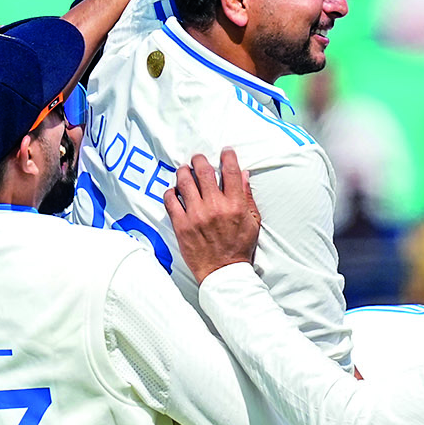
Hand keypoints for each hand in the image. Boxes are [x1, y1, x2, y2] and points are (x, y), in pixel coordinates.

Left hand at [164, 149, 261, 279]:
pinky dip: (171, 192)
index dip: (228, 157)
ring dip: (183, 172)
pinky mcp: (181, 225)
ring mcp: (196, 215)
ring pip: (184, 182)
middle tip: (198, 159)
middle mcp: (215, 207)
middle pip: (203, 171)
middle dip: (200, 160)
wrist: (224, 272)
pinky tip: (174, 192)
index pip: (231, 171)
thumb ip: (247, 196)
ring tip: (184, 171)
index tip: (225, 151)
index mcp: (235, 205)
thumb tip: (243, 175)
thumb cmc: (240, 248)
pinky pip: (170, 200)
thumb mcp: (253, 222)